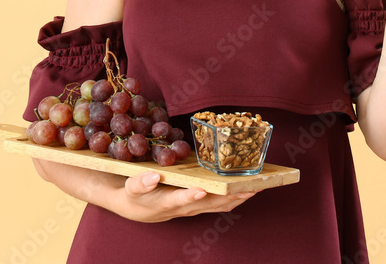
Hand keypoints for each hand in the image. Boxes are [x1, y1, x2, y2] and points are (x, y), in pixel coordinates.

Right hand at [114, 171, 255, 222]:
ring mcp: (193, 208)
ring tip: (255, 187)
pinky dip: (234, 197)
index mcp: (166, 202)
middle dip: (229, 195)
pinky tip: (246, 189)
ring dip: (236, 197)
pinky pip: (219, 204)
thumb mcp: (130, 188)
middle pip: (209, 203)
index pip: (180, 200)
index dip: (190, 196)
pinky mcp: (198, 205)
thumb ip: (140, 183)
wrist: (138, 208)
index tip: (201, 189)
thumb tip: (153, 176)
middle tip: (247, 187)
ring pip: (218, 205)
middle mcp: (183, 208)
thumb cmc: (134, 195)